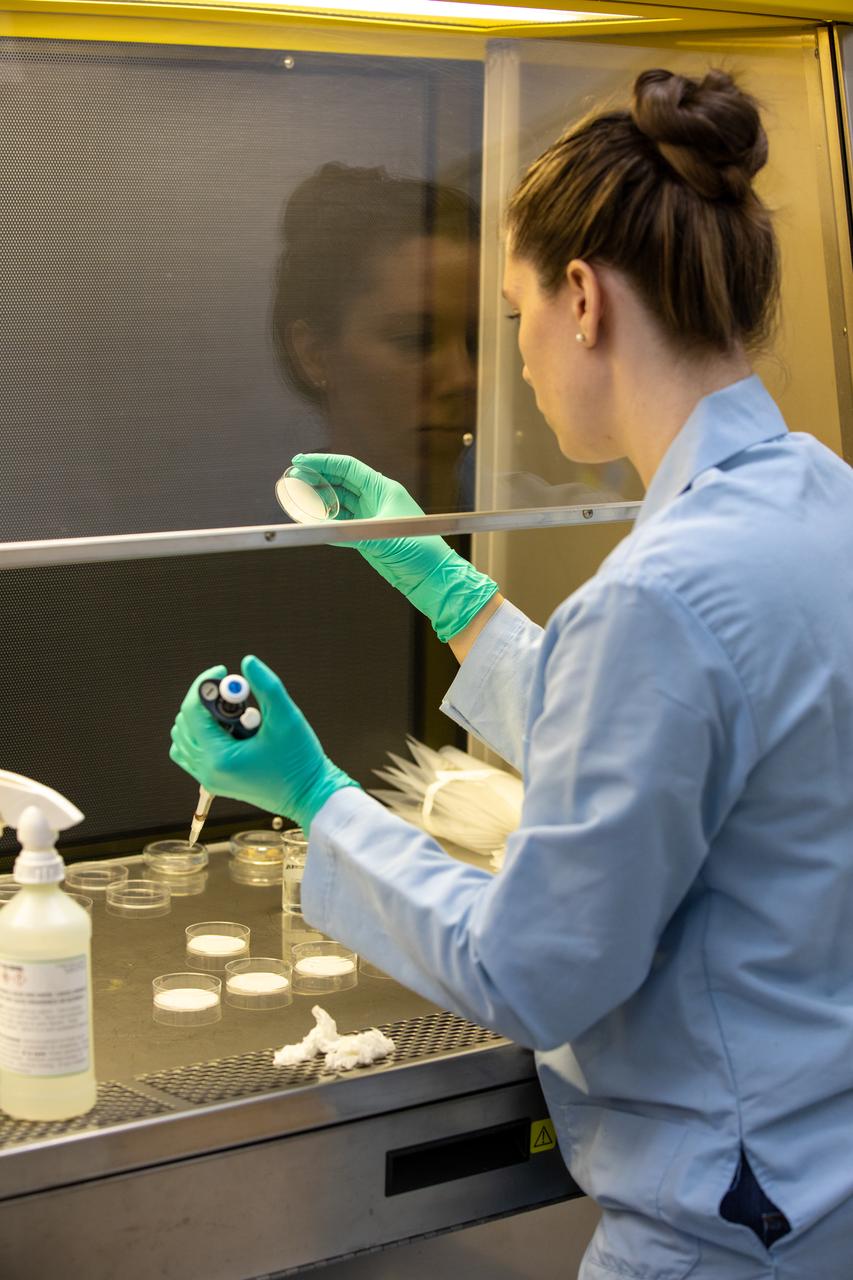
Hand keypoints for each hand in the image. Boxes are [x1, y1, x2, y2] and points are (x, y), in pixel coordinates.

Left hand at [169, 655, 358, 832]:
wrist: (310, 795)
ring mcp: (209, 779)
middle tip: (235, 695)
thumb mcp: (286, 718)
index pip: (193, 710)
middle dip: (207, 701)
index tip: (224, 670)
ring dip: (202, 718)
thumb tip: (247, 662)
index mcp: (219, 757)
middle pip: (185, 722)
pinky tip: (227, 730)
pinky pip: (190, 754)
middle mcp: (207, 771)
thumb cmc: (300, 761)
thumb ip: (266, 686)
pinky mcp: (215, 782)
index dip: (205, 684)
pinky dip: (200, 736)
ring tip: (234, 715)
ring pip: (183, 738)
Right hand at [294, 452, 497, 642]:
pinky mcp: (369, 537)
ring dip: (319, 500)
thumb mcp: (384, 538)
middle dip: (317, 478)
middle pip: (341, 482)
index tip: (300, 461)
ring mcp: (372, 519)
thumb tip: (320, 530)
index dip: (323, 462)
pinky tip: (311, 522)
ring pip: (339, 503)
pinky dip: (326, 523)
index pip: (348, 468)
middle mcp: (377, 500)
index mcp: (384, 490)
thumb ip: (351, 533)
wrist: (434, 579)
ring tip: (297, 497)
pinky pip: (342, 525)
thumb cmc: (421, 552)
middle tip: (293, 478)